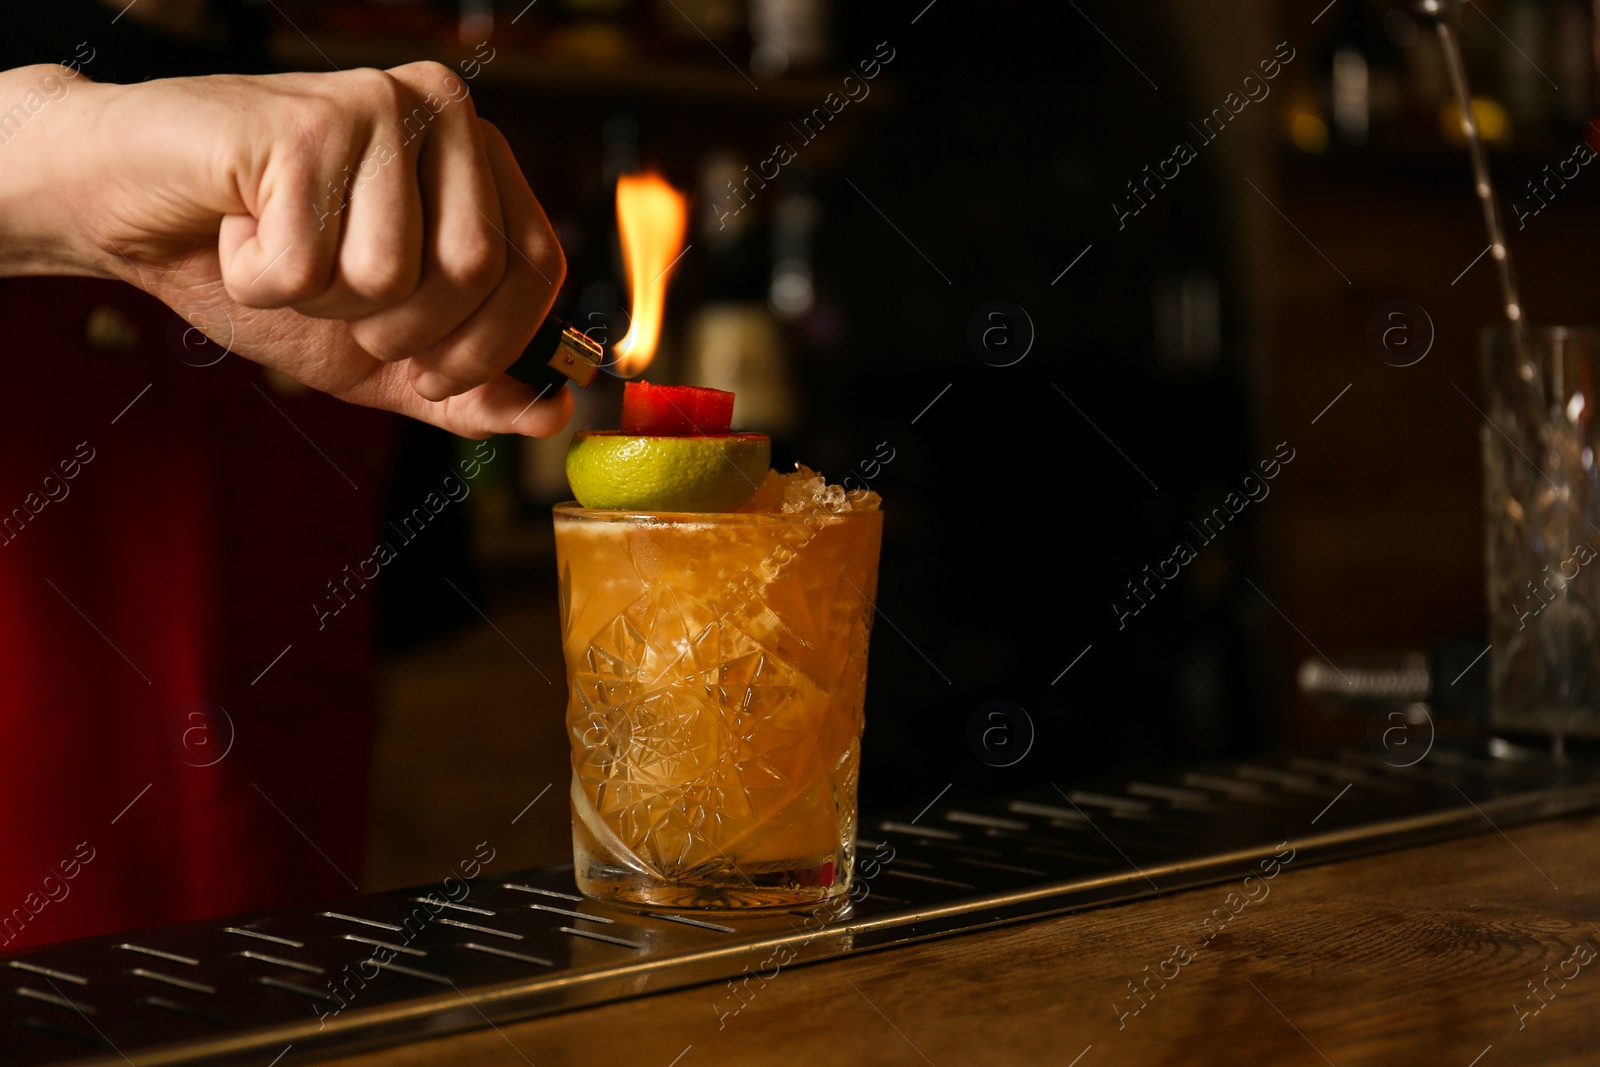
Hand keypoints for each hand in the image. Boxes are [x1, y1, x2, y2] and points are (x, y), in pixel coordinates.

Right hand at [17, 61, 569, 438]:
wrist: (124, 207)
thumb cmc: (261, 268)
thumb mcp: (379, 351)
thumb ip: (467, 388)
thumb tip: (550, 414)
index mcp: (476, 155)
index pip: (538, 264)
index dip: (492, 346)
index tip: (431, 376)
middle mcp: (439, 110)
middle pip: (472, 271)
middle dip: (396, 330)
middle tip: (334, 302)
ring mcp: (373, 106)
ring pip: (389, 274)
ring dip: (319, 302)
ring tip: (278, 250)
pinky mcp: (302, 120)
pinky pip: (307, 264)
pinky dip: (259, 278)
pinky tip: (235, 229)